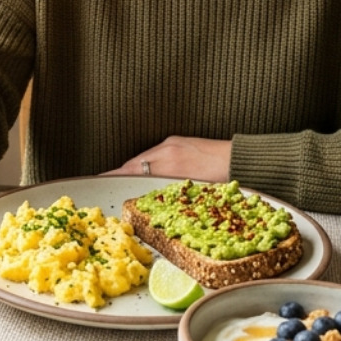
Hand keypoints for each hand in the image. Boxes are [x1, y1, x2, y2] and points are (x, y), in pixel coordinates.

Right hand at [105, 136, 230, 182]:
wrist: (239, 161)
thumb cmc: (222, 180)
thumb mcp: (192, 191)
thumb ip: (168, 192)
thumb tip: (150, 199)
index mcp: (170, 163)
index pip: (133, 170)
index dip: (115, 177)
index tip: (100, 181)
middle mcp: (168, 151)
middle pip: (134, 163)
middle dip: (120, 174)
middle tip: (107, 183)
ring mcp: (172, 144)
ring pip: (144, 158)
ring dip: (133, 169)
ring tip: (124, 181)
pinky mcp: (177, 142)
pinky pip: (154, 153)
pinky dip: (147, 162)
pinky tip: (147, 172)